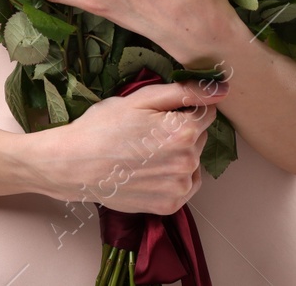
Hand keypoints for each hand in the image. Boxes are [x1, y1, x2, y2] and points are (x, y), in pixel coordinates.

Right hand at [32, 78, 227, 214]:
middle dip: (181, 132)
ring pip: (193, 161)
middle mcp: (188, 161)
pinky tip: (149, 171)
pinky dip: (173, 178)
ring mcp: (180, 186)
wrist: (73, 166)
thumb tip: (221, 89)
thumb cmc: (103, 127)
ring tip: (145, 154)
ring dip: (178, 155)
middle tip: (147, 133)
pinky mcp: (170, 205)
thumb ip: (185, 91)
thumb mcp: (141, 99)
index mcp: (184, 130)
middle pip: (199, 137)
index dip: (184, 109)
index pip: (207, 112)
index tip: (161, 114)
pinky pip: (186, 185)